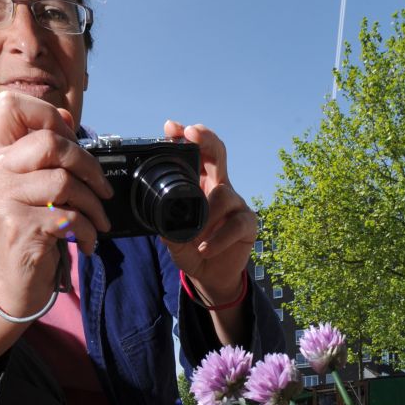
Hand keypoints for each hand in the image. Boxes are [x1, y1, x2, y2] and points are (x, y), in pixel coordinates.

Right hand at [0, 92, 112, 316]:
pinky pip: (68, 216)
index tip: (70, 139)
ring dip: (92, 204)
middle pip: (49, 142)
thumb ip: (44, 151)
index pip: (10, 105)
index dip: (47, 113)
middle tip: (102, 189)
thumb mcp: (31, 185)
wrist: (11, 281)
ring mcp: (1, 199)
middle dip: (88, 165)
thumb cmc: (29, 229)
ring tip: (96, 220)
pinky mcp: (18, 227)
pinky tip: (86, 241)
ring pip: (64, 181)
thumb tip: (66, 116)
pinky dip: (87, 230)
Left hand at [162, 120, 255, 301]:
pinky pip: (235, 224)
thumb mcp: (173, 239)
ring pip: (223, 194)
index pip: (196, 154)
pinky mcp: (248, 223)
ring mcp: (235, 204)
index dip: (187, 139)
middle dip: (206, 139)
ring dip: (207, 214)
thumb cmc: (192, 250)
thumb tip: (157, 222)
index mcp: (200, 185)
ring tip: (195, 235)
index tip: (171, 128)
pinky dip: (218, 237)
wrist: (210, 276)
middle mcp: (219, 188)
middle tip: (192, 134)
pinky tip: (206, 248)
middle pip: (217, 153)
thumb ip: (165, 229)